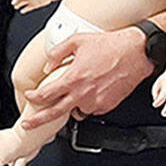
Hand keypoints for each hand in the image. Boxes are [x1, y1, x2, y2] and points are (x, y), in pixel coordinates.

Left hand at [22, 27, 151, 128]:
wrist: (136, 52)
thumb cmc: (110, 45)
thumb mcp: (77, 41)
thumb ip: (57, 53)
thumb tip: (47, 66)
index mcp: (73, 78)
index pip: (46, 94)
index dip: (34, 97)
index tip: (29, 97)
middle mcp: (83, 93)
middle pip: (54, 113)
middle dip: (38, 121)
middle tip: (28, 124)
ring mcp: (96, 102)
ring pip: (75, 112)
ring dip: (69, 106)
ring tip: (72, 95)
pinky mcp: (108, 106)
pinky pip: (91, 110)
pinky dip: (86, 105)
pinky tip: (88, 93)